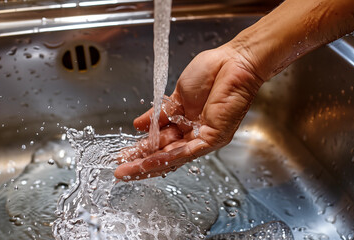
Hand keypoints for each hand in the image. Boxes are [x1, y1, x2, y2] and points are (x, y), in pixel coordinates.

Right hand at [114, 43, 262, 180]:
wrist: (232, 62)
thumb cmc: (210, 73)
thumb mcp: (176, 97)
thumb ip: (159, 114)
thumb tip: (139, 126)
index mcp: (186, 123)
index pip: (161, 142)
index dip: (143, 149)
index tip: (125, 154)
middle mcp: (194, 133)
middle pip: (164, 153)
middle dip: (141, 162)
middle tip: (120, 170)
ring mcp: (204, 137)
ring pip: (173, 157)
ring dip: (149, 164)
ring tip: (128, 171)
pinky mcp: (213, 137)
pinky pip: (187, 151)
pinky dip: (167, 157)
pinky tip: (149, 162)